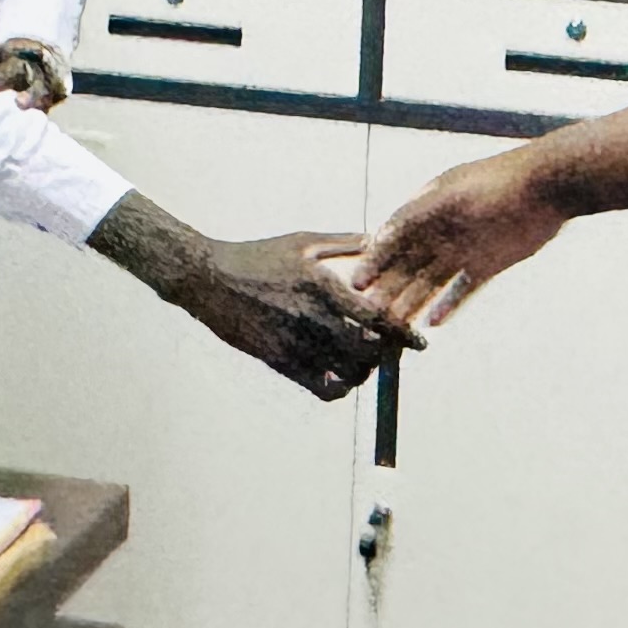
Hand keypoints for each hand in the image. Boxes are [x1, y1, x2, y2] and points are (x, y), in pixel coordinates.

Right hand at [178, 230, 410, 400]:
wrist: (208, 278)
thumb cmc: (257, 255)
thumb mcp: (302, 241)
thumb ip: (343, 243)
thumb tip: (379, 239)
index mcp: (322, 286)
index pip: (376, 318)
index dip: (403, 334)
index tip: (418, 343)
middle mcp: (311, 318)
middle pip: (367, 351)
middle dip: (386, 355)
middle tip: (392, 352)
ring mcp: (294, 343)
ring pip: (347, 373)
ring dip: (364, 372)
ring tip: (366, 364)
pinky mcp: (278, 361)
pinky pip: (319, 388)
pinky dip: (338, 389)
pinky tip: (341, 378)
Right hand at [350, 145, 571, 326]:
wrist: (548, 186)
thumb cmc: (495, 184)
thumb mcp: (448, 196)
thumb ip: (413, 215)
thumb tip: (377, 236)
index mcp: (428, 209)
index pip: (392, 239)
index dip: (373, 261)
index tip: (355, 285)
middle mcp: (443, 231)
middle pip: (408, 265)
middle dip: (388, 289)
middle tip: (370, 315)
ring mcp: (464, 249)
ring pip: (431, 281)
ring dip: (412, 302)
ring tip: (394, 326)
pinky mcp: (488, 264)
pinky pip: (462, 289)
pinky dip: (448, 305)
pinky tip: (432, 323)